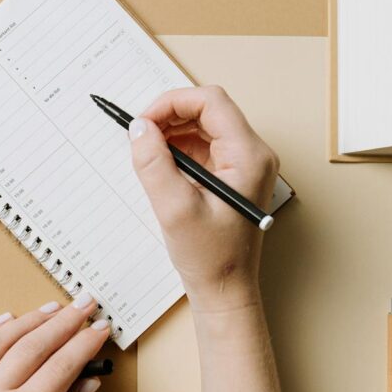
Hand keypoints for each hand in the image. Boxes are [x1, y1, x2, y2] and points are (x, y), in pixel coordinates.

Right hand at [128, 86, 278, 307]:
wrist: (225, 290)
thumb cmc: (210, 257)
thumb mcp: (174, 208)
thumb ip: (153, 163)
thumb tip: (139, 128)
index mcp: (248, 156)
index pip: (210, 101)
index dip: (172, 103)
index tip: (143, 121)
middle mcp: (252, 154)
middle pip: (207, 110)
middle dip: (169, 116)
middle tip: (139, 135)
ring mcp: (243, 164)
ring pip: (203, 126)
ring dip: (171, 132)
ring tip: (146, 152)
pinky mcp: (231, 175)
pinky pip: (202, 146)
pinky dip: (177, 149)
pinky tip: (160, 166)